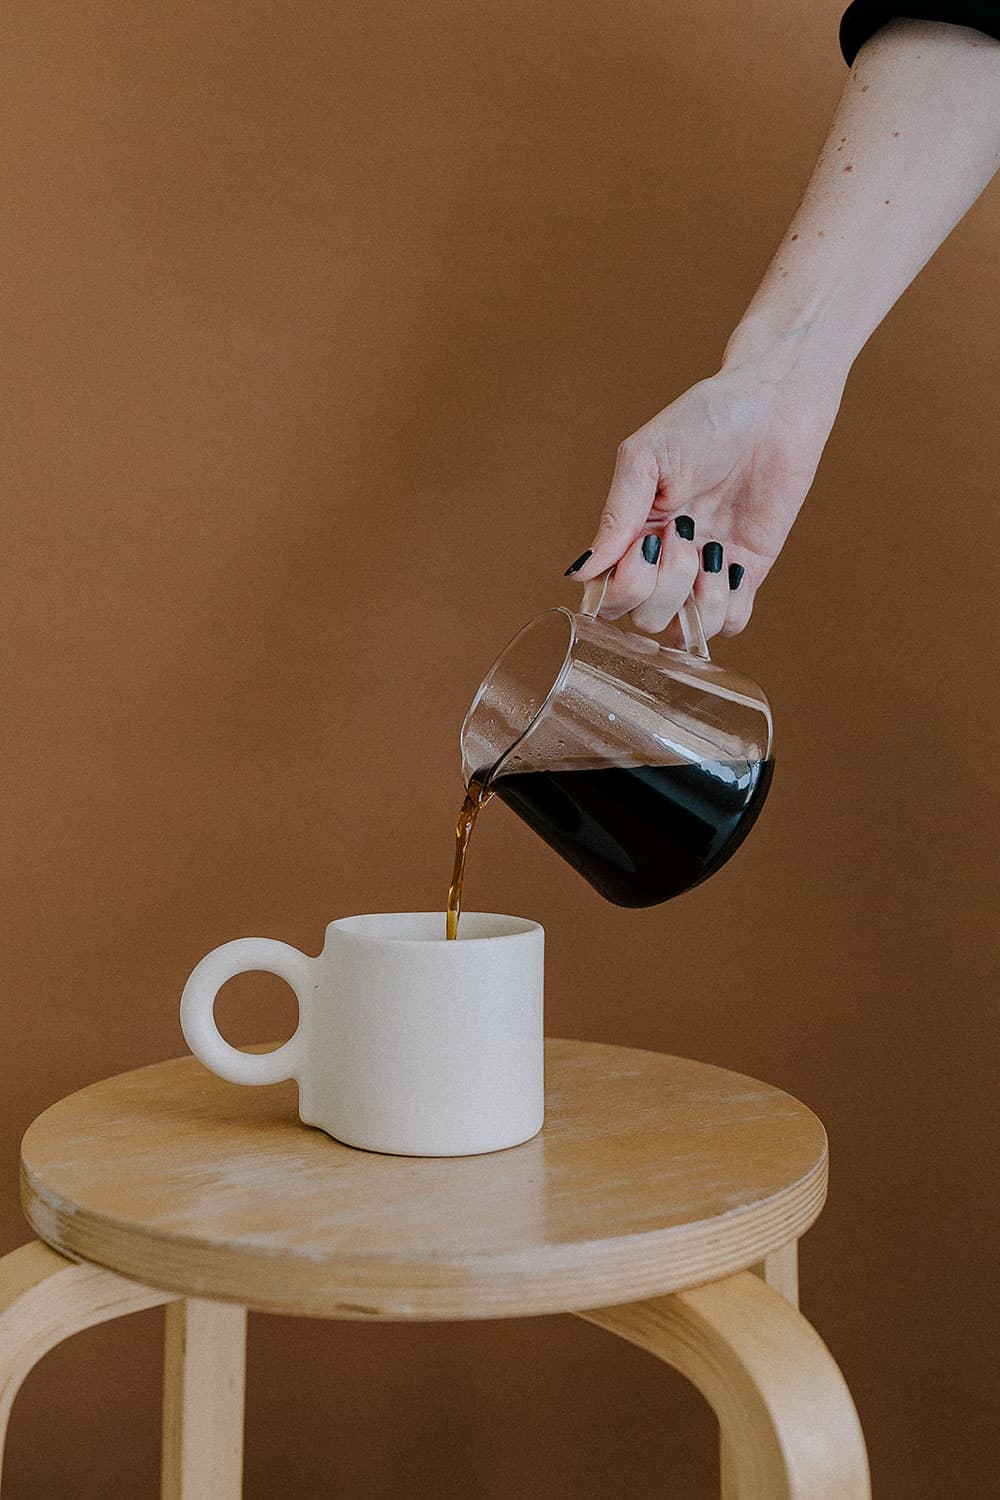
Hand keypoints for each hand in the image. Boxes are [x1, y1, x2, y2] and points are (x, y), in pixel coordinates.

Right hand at [566, 357, 844, 639]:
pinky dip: (728, 607)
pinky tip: (735, 566)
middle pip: (644, 621)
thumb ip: (615, 516)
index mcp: (630, 534)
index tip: (649, 540)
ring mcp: (704, 571)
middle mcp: (662, 561)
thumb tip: (582, 572)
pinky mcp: (747, 573)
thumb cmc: (706, 418)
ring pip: (685, 632)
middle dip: (665, 586)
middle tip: (686, 533)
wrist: (775, 403)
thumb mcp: (646, 457)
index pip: (608, 598)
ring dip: (699, 600)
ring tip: (715, 551)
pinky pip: (730, 624)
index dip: (625, 586)